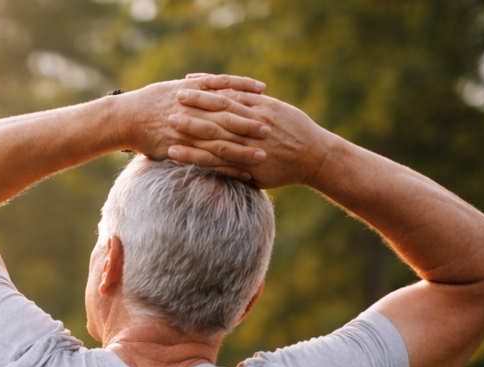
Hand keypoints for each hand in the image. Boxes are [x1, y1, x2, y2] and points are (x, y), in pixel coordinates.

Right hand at [116, 74, 270, 178]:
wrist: (126, 118)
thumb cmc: (150, 102)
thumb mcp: (174, 87)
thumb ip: (197, 87)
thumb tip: (217, 84)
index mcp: (193, 96)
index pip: (225, 92)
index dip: (245, 93)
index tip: (265, 94)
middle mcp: (193, 114)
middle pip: (227, 119)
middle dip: (250, 124)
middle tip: (271, 128)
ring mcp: (187, 134)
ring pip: (221, 143)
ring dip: (243, 150)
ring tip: (263, 155)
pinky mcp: (181, 152)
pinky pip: (208, 163)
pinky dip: (227, 169)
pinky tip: (244, 174)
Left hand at [166, 88, 330, 189]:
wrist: (314, 156)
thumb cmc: (296, 131)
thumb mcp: (278, 110)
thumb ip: (255, 103)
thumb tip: (235, 93)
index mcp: (260, 107)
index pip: (227, 94)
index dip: (205, 89)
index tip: (186, 83)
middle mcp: (253, 124)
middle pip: (218, 112)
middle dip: (195, 106)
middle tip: (171, 100)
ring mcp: (250, 146)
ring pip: (216, 137)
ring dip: (192, 132)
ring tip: (169, 127)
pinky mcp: (248, 165)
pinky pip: (220, 162)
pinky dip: (200, 158)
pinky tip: (182, 156)